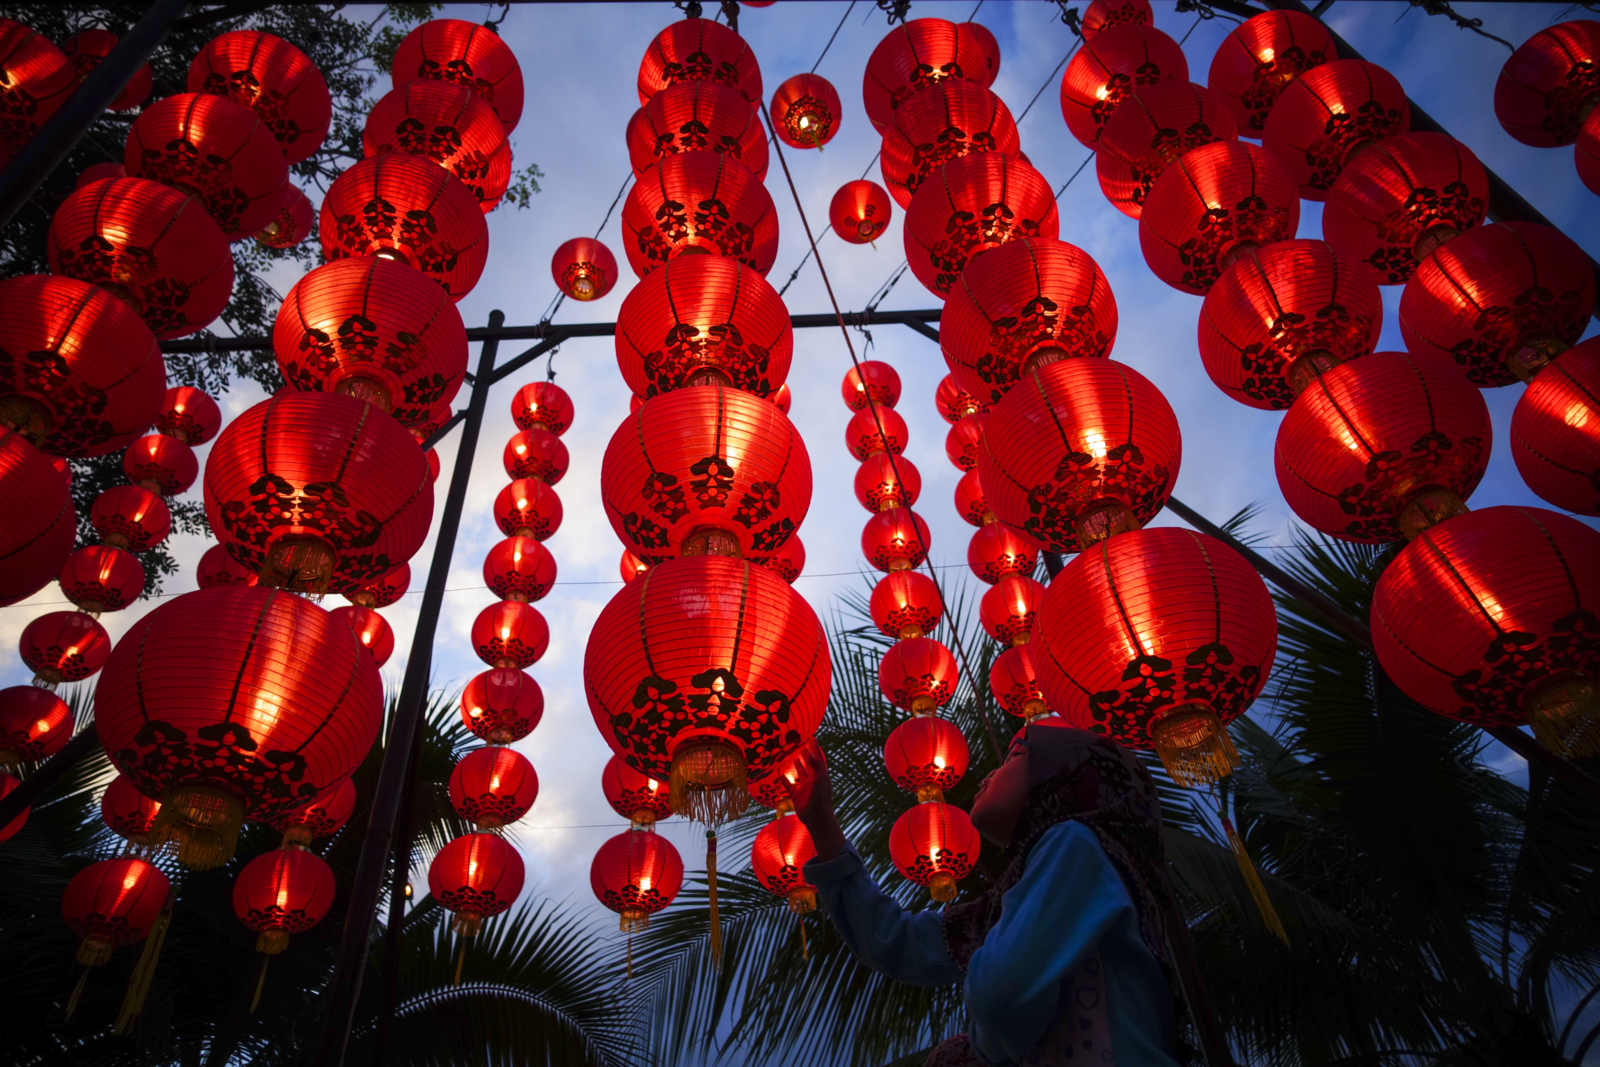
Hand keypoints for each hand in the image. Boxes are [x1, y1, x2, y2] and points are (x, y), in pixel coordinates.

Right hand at [782, 739, 845, 861]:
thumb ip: (816, 764)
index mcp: (820, 775)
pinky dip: (784, 780)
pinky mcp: (796, 795)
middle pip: (809, 765)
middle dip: (806, 756)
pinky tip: (780, 774)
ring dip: (798, 766)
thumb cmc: (821, 796)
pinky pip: (789, 786)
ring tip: (794, 758)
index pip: (817, 758)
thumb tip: (810, 753)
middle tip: (801, 746)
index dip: (815, 748)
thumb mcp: (821, 778)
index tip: (812, 738)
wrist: (816, 816)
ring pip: (800, 774)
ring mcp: (804, 788)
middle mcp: (813, 780)